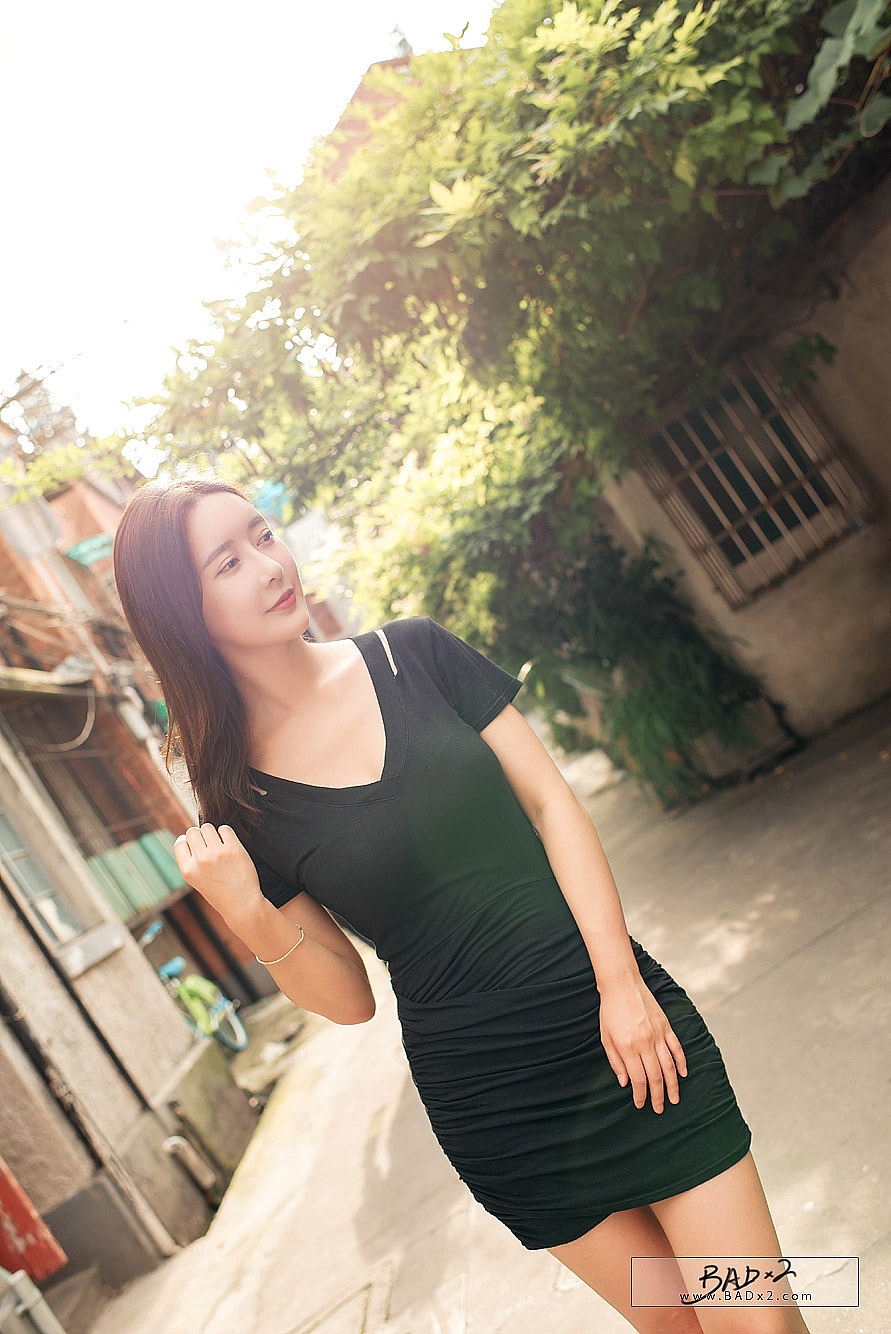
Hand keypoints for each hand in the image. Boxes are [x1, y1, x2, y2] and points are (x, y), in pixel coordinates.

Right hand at [173, 824, 261, 928]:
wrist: (242, 904)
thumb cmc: (220, 892)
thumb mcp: (196, 880)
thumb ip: (191, 860)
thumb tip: (189, 835)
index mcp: (188, 870)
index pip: (180, 842)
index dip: (188, 843)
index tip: (196, 848)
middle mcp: (200, 860)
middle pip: (193, 831)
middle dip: (200, 836)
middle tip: (210, 847)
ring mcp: (217, 853)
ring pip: (208, 827)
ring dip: (213, 834)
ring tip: (219, 846)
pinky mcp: (234, 849)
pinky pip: (225, 828)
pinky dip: (226, 834)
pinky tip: (229, 845)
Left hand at [598, 972, 686, 1113]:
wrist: (621, 984)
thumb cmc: (610, 1011)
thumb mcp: (605, 1037)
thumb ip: (615, 1061)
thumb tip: (624, 1083)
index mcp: (627, 1047)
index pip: (638, 1079)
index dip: (641, 1095)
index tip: (641, 1105)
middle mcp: (645, 1043)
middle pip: (655, 1076)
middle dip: (658, 1096)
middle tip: (660, 1109)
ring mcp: (658, 1034)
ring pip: (669, 1066)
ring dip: (673, 1085)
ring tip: (675, 1099)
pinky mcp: (666, 1026)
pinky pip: (677, 1048)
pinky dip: (682, 1062)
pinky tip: (683, 1074)